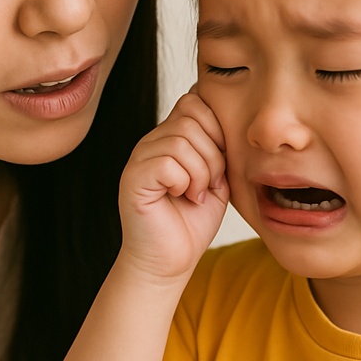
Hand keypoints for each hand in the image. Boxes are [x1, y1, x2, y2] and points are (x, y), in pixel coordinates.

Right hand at [118, 92, 229, 280]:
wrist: (170, 261)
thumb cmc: (193, 222)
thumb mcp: (216, 177)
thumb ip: (219, 146)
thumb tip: (228, 115)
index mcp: (171, 137)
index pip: (195, 100)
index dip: (217, 126)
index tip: (221, 161)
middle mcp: (152, 142)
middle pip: (191, 115)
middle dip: (214, 152)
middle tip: (210, 183)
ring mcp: (139, 158)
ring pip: (181, 140)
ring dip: (201, 172)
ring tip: (197, 194)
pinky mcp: (133, 178)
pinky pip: (167, 162)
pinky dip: (184, 182)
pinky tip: (183, 198)